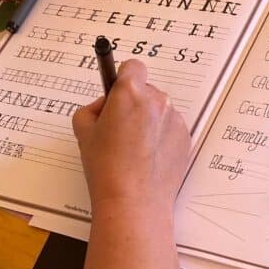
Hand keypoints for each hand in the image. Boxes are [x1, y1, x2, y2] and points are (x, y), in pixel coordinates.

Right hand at [73, 60, 190, 216]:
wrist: (133, 201)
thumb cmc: (106, 168)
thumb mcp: (83, 132)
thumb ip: (92, 109)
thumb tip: (104, 106)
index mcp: (130, 93)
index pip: (132, 67)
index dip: (123, 78)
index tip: (116, 90)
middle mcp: (157, 101)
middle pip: (145, 90)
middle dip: (132, 103)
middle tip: (117, 129)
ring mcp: (174, 119)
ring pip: (158, 110)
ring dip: (147, 121)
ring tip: (132, 150)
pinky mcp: (185, 137)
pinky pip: (170, 128)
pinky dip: (160, 138)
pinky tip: (146, 159)